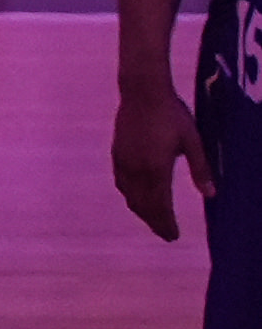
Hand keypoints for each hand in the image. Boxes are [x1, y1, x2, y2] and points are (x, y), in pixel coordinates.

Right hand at [113, 81, 215, 239]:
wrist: (142, 92)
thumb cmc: (172, 114)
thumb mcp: (192, 141)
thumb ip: (200, 169)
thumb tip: (212, 194)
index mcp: (156, 169)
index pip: (161, 206)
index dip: (166, 224)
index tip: (173, 236)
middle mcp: (137, 170)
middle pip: (143, 206)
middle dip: (154, 222)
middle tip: (166, 234)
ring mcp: (124, 163)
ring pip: (130, 196)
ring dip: (142, 211)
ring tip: (152, 219)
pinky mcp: (117, 154)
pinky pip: (121, 183)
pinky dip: (130, 196)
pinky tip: (136, 195)